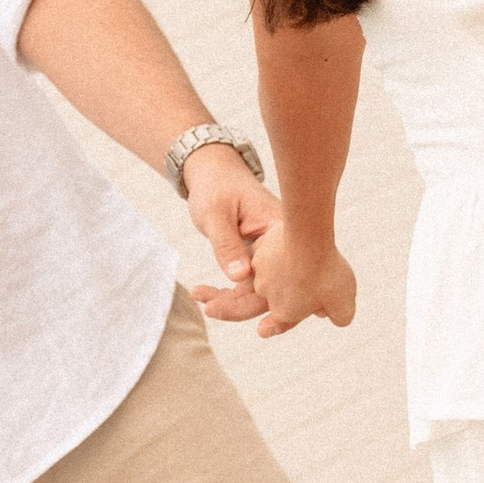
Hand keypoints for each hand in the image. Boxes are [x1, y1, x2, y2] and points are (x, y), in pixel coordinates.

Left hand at [184, 140, 275, 323]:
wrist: (213, 172)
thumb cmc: (217, 186)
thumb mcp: (216, 213)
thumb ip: (227, 245)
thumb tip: (240, 277)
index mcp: (281, 230)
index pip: (283, 274)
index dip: (267, 299)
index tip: (235, 309)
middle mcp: (281, 246)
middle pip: (273, 289)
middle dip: (241, 306)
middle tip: (210, 308)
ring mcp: (271, 254)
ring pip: (258, 290)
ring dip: (230, 302)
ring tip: (200, 296)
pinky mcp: (258, 258)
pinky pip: (248, 284)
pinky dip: (226, 292)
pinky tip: (202, 293)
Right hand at [251, 218, 356, 338]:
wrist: (308, 236)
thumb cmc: (326, 272)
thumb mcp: (344, 304)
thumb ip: (340, 318)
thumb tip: (337, 318)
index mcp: (283, 313)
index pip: (294, 314)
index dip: (309, 305)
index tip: (314, 293)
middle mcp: (265, 295)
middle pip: (283, 293)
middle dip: (297, 287)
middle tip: (318, 274)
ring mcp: (260, 271)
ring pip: (276, 272)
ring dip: (288, 267)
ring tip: (309, 256)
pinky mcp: (258, 249)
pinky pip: (270, 252)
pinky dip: (281, 249)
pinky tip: (296, 242)